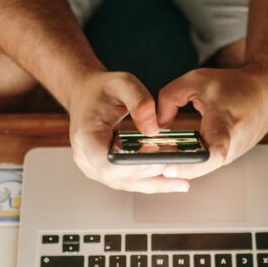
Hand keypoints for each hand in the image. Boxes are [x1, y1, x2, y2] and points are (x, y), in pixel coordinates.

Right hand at [67, 71, 191, 193]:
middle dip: (151, 173)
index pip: (108, 162)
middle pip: (120, 177)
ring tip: (182, 181)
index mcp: (86, 136)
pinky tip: (171, 181)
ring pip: (127, 184)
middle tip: (179, 165)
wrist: (85, 95)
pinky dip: (150, 181)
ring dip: (155, 183)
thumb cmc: (100, 90)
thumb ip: (140, 102)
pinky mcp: (105, 172)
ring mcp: (94, 168)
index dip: (133, 163)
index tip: (155, 153)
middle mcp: (86, 157)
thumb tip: (153, 130)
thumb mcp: (122, 83)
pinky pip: (129, 181)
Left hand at [157, 66, 267, 179]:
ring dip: (180, 166)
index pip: (211, 153)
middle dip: (173, 168)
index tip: (168, 167)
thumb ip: (169, 98)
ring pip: (200, 169)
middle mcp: (231, 147)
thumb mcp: (196, 80)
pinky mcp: (229, 158)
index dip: (188, 163)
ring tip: (158, 158)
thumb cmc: (234, 86)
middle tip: (150, 163)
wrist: (266, 92)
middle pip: (199, 167)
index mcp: (225, 125)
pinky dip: (190, 161)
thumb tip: (156, 123)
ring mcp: (232, 156)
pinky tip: (174, 155)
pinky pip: (205, 164)